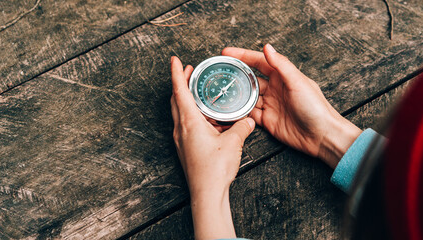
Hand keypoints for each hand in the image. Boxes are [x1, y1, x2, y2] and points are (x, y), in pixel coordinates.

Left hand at [170, 56, 254, 238]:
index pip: (180, 91)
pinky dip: (195, 116)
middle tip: (190, 71)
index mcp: (190, 122)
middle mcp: (181, 129)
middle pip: (177, 100)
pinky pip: (188, 126)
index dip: (177, 73)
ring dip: (189, 100)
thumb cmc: (215, 169)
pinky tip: (210, 119)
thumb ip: (241, 127)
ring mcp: (182, 140)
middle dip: (182, 83)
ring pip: (181, 113)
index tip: (174, 60)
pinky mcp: (186, 149)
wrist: (207, 194)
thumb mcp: (233, 143)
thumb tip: (248, 121)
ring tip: (203, 94)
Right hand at [222, 44, 361, 167]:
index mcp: (283, 76)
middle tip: (219, 70)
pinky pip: (250, 114)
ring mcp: (271, 105)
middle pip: (251, 78)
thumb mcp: (298, 82)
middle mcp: (275, 89)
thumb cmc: (315, 108)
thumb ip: (281, 65)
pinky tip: (230, 109)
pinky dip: (240, 112)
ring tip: (220, 90)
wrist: (321, 136)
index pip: (260, 61)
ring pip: (248, 96)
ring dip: (236, 93)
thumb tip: (267, 47)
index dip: (243, 56)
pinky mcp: (268, 121)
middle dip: (235, 74)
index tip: (227, 52)